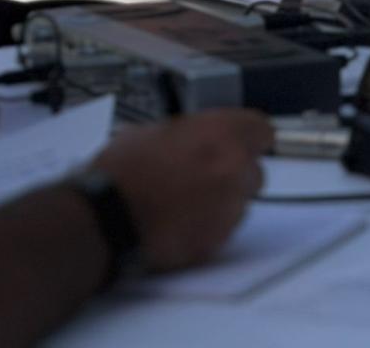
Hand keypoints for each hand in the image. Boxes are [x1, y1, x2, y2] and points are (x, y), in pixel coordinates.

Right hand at [89, 109, 272, 270]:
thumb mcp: (151, 131)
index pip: (261, 130)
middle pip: (254, 170)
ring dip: (221, 200)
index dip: (248, 137)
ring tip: (185, 199)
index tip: (240, 141)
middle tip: (205, 173)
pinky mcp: (217, 240)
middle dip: (234, 173)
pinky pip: (223, 228)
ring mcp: (229, 208)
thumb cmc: (123, 173)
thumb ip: (186, 133)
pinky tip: (180, 219)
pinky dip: (208, 225)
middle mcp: (233, 169)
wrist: (109, 217)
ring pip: (240, 202)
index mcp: (220, 133)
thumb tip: (192, 137)